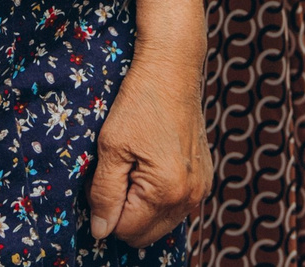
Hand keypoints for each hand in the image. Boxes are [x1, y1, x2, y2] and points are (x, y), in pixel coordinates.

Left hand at [89, 44, 209, 246]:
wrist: (172, 70)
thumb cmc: (140, 102)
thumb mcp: (111, 146)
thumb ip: (104, 194)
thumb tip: (100, 231)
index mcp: (166, 191)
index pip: (124, 230)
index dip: (104, 209)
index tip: (102, 177)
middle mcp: (190, 197)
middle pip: (144, 234)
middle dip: (123, 212)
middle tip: (115, 173)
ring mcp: (200, 188)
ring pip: (159, 223)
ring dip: (140, 206)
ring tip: (133, 166)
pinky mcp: (204, 179)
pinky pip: (174, 206)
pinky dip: (157, 197)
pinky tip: (150, 165)